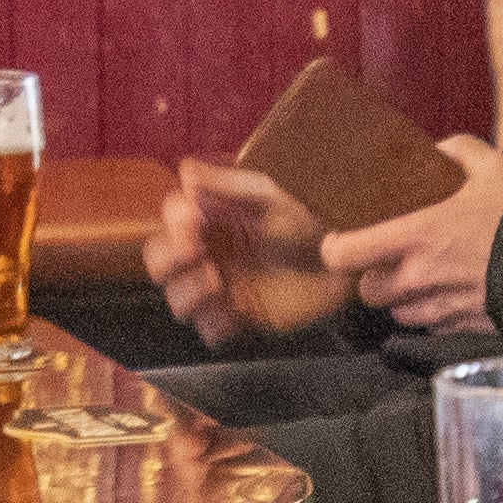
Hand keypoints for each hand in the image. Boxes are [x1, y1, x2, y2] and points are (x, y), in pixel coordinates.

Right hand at [148, 158, 350, 345]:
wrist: (342, 260)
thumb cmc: (309, 221)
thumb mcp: (269, 196)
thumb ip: (227, 185)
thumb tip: (185, 171)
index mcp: (211, 222)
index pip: (170, 222)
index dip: (174, 222)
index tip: (192, 219)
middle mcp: (209, 256)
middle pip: (159, 263)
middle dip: (168, 257)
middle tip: (194, 250)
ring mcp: (223, 289)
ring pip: (178, 300)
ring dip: (186, 291)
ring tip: (214, 280)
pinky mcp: (241, 318)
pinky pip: (210, 331)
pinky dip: (214, 322)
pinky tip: (232, 310)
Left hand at [320, 137, 502, 335]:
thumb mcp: (491, 167)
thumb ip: (457, 152)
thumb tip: (438, 150)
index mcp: (415, 237)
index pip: (343, 254)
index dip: (335, 250)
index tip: (342, 240)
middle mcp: (418, 278)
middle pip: (367, 292)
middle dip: (374, 277)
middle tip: (390, 259)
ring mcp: (439, 309)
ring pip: (399, 313)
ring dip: (404, 299)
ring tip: (425, 279)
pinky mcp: (461, 330)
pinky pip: (432, 328)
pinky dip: (435, 315)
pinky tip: (453, 295)